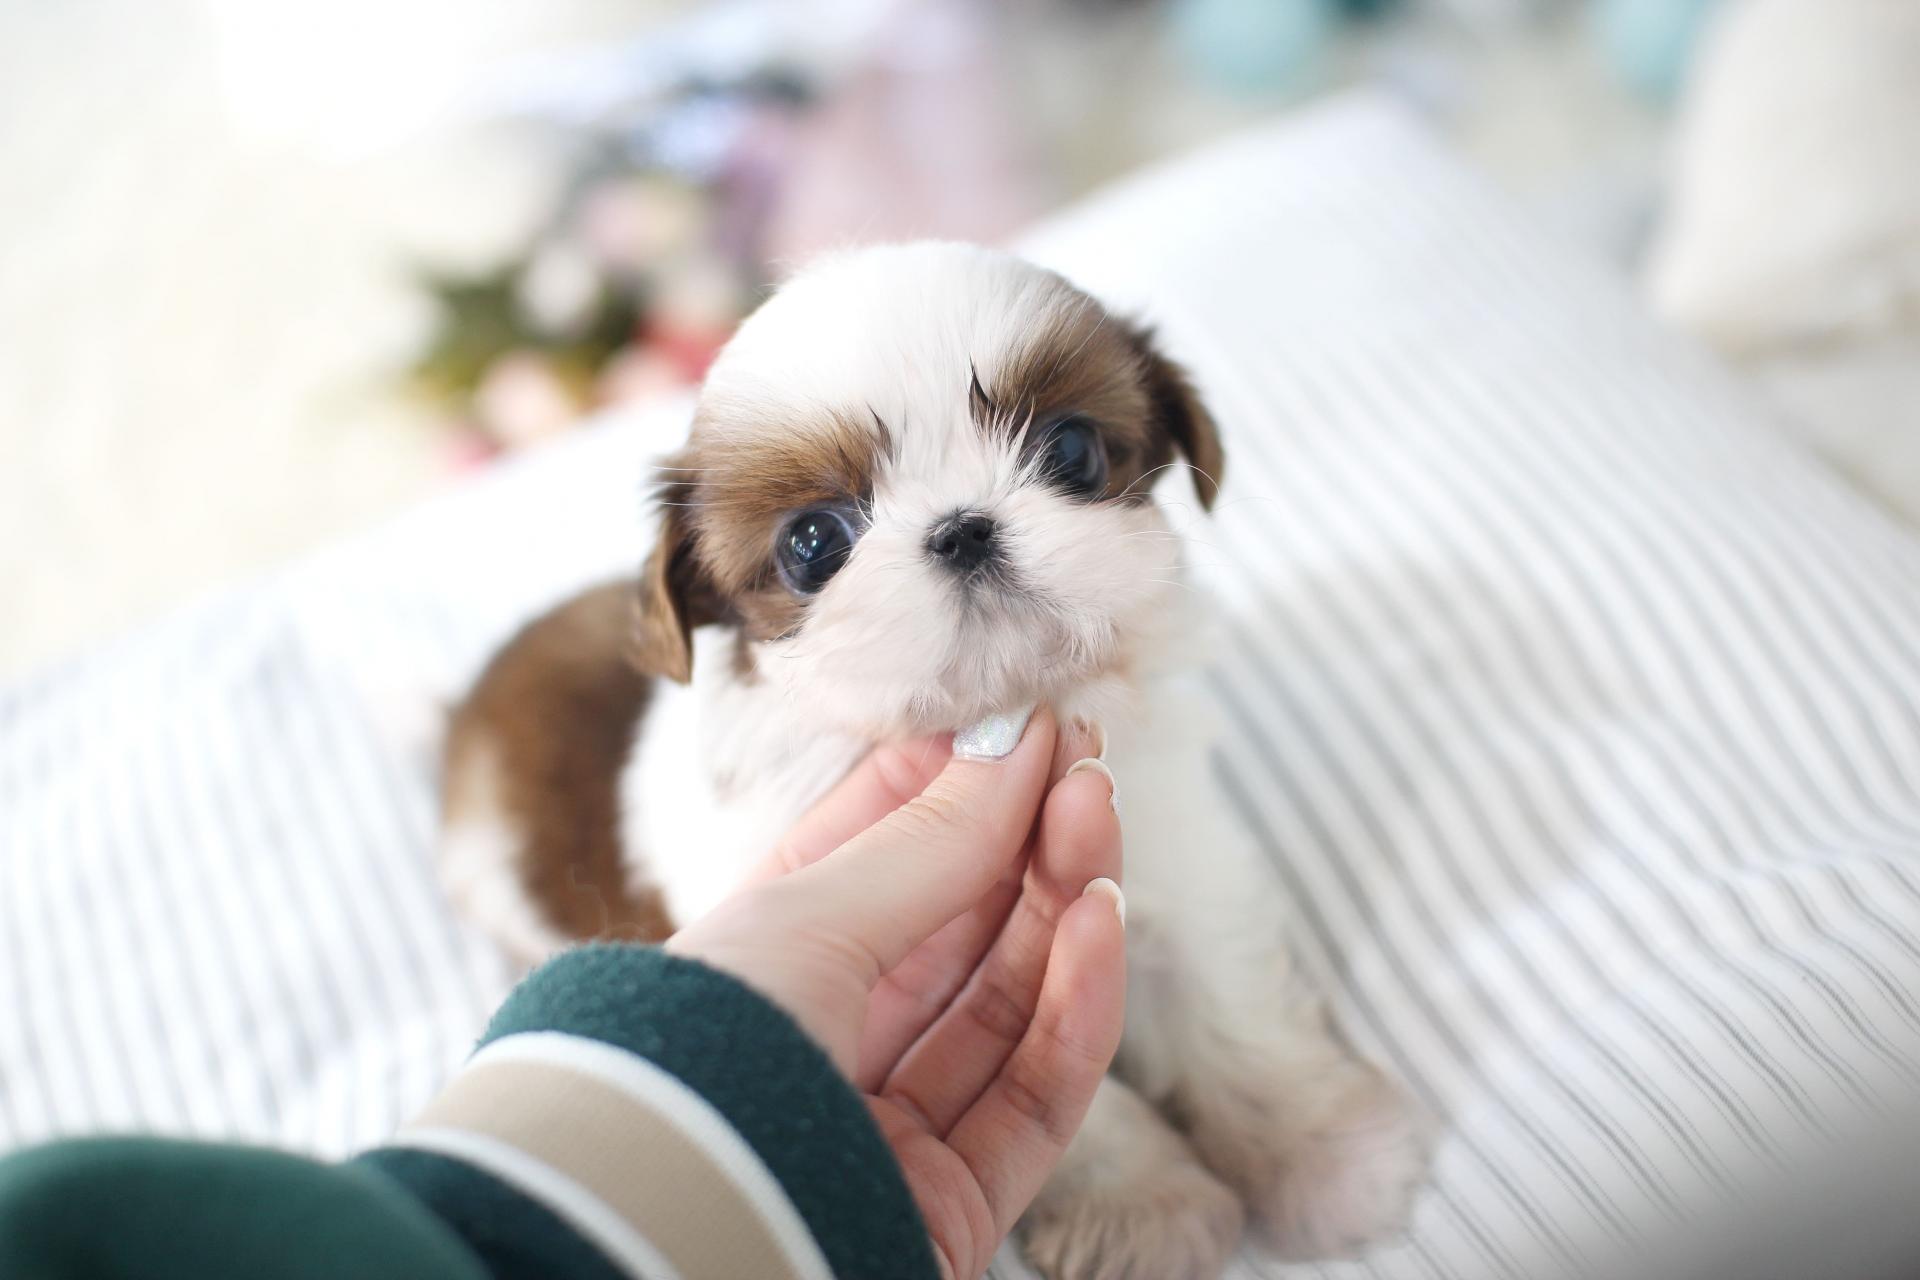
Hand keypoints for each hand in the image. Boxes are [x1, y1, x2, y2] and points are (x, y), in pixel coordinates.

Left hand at [666, 708, 1124, 1279]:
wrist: (671, 1246)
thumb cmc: (697, 1064)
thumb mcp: (803, 924)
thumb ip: (926, 843)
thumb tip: (1017, 745)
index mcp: (759, 969)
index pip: (871, 858)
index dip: (953, 788)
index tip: (1030, 726)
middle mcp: (823, 1045)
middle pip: (953, 931)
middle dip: (1025, 841)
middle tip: (1088, 763)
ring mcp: (887, 1131)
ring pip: (1005, 1007)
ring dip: (1064, 910)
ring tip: (1099, 818)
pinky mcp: (949, 1207)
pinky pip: (1033, 1098)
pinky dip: (1078, 1009)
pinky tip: (1101, 924)